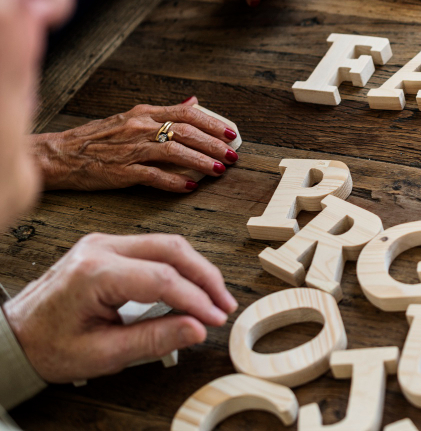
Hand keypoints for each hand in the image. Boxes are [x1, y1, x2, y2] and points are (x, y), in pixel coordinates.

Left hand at [2, 233, 236, 382]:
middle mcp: (100, 248)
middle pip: (172, 250)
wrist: (15, 337)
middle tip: (224, 304)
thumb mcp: (102, 353)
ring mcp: (104, 243)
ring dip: (196, 270)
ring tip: (213, 298)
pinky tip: (190, 287)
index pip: (163, 278)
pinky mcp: (108, 247)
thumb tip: (197, 328)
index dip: (196, 299)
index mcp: (95, 272)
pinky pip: (154, 248)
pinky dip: (178, 267)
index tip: (215, 318)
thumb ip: (154, 340)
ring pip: (167, 244)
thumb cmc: (48, 346)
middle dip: (205, 277)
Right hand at [33, 96, 238, 192]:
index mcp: (143, 113)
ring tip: (219, 170)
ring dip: (201, 162)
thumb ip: (163, 112)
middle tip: (232, 156)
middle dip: (214, 145)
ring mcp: (130, 149)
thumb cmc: (96, 139)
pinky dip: (174, 181)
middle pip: (186, 132)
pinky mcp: (121, 171)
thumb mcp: (130, 117)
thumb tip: (193, 102)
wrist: (60, 154)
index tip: (231, 133)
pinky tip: (190, 186)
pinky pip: (153, 176)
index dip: (213, 123)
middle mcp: (139, 128)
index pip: (187, 114)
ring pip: (175, 152)